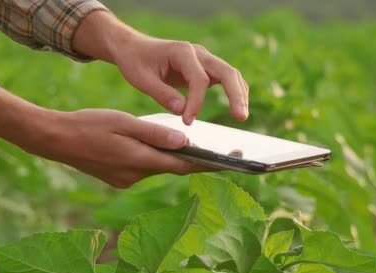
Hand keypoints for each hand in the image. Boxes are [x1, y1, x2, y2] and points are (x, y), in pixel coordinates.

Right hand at [49, 109, 209, 187]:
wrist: (55, 140)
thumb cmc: (88, 125)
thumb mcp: (123, 122)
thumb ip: (154, 133)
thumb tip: (184, 142)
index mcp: (139, 160)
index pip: (184, 165)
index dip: (210, 164)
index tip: (233, 160)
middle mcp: (136, 176)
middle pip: (174, 168)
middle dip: (199, 161)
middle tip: (224, 153)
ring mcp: (126, 180)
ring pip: (159, 167)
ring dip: (175, 158)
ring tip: (197, 145)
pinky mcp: (119, 179)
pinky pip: (145, 168)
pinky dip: (157, 158)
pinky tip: (162, 147)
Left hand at [73, 11, 248, 124]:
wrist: (134, 48)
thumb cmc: (136, 61)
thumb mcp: (141, 79)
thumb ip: (162, 94)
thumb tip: (182, 112)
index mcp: (183, 52)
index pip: (199, 78)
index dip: (197, 101)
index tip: (188, 120)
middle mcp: (199, 53)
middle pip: (227, 72)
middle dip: (235, 95)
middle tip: (240, 117)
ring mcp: (205, 60)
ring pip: (231, 75)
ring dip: (239, 94)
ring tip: (242, 116)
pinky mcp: (205, 69)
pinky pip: (226, 79)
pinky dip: (234, 92)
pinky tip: (237, 109)